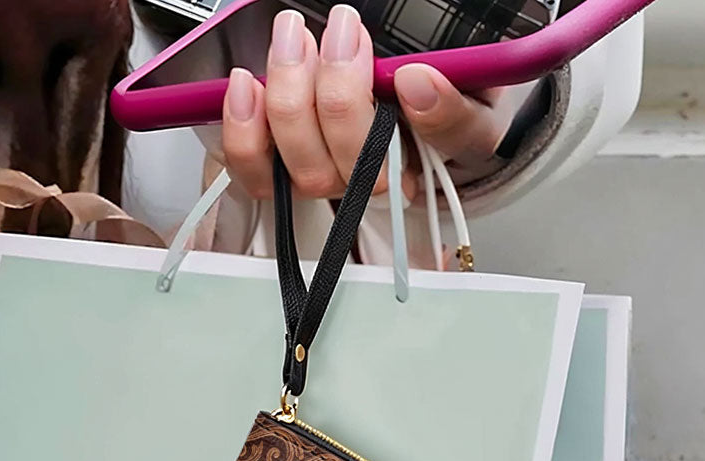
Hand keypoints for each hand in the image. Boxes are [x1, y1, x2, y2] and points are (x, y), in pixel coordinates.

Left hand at [221, 5, 513, 201]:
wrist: (395, 102)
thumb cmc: (422, 99)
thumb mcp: (462, 98)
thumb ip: (451, 102)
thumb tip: (418, 85)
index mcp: (406, 174)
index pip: (398, 166)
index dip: (406, 118)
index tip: (409, 73)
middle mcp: (357, 187)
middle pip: (338, 167)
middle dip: (337, 93)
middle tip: (343, 28)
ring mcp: (315, 178)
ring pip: (290, 166)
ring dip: (287, 97)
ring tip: (295, 36)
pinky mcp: (276, 170)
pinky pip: (252, 168)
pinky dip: (242, 128)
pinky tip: (246, 84)